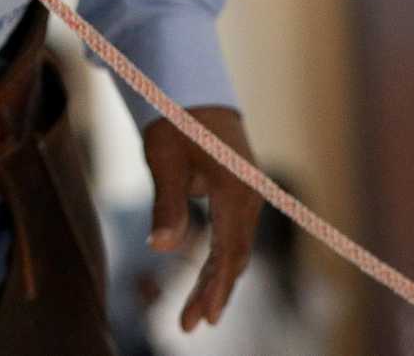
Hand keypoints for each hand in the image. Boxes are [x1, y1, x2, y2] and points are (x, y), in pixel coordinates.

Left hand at [142, 106, 260, 331]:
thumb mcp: (163, 157)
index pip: (228, 251)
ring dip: (219, 281)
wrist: (192, 88)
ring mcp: (250, 195)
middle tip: (191, 325)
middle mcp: (250, 196)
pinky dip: (222, 261)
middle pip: (235, 257)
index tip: (203, 317)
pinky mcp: (242, 194)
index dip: (216, 287)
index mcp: (235, 190)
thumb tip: (163, 248)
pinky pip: (235, 236)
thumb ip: (166, 203)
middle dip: (215, 293)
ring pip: (237, 249)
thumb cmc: (172, 120)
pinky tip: (208, 283)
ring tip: (196, 314)